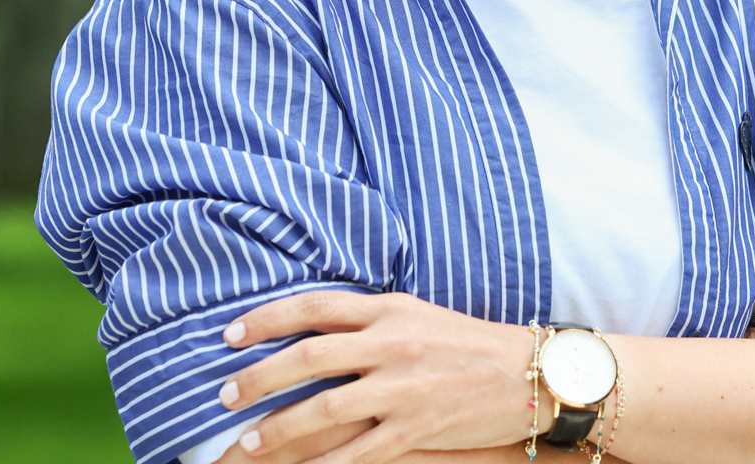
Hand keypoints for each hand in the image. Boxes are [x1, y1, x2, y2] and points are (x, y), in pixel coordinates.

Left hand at [215, 290, 535, 463]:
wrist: (532, 376)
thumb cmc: (469, 345)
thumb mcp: (418, 315)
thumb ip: (369, 319)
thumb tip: (310, 328)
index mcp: (390, 308)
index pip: (314, 305)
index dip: (266, 319)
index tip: (229, 335)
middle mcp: (393, 342)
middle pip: (309, 354)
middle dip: (258, 376)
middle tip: (221, 395)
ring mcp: (404, 387)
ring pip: (325, 406)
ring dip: (278, 426)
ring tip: (244, 442)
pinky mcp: (417, 428)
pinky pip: (357, 453)